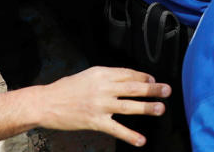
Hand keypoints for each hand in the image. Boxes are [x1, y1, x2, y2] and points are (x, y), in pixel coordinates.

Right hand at [34, 67, 169, 146]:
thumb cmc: (66, 89)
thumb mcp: (89, 75)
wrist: (46, 103)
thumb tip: (128, 79)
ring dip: (147, 107)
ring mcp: (100, 105)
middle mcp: (104, 88)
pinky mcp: (95, 121)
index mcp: (103, 74)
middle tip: (167, 90)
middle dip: (152, 88)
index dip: (144, 77)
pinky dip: (130, 135)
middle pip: (133, 87)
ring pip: (129, 106)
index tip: (153, 79)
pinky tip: (141, 140)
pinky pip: (116, 129)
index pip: (129, 74)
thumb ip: (108, 77)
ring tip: (161, 109)